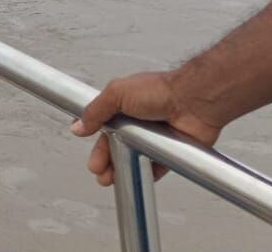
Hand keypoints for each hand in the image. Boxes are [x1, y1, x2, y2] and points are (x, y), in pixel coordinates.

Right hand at [70, 70, 226, 185]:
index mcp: (123, 108)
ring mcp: (153, 138)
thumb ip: (95, 110)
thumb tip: (78, 126)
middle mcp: (138, 123)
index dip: (97, 146)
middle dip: (106, 162)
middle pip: (117, 147)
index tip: (93, 159)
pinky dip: (146, 173)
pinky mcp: (169, 151)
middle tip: (100, 173)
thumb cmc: (159, 90)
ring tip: (112, 180)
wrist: (193, 101)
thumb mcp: (117, 93)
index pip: (104, 131)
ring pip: (133, 158)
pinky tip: (136, 177)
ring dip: (122, 170)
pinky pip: (155, 167)